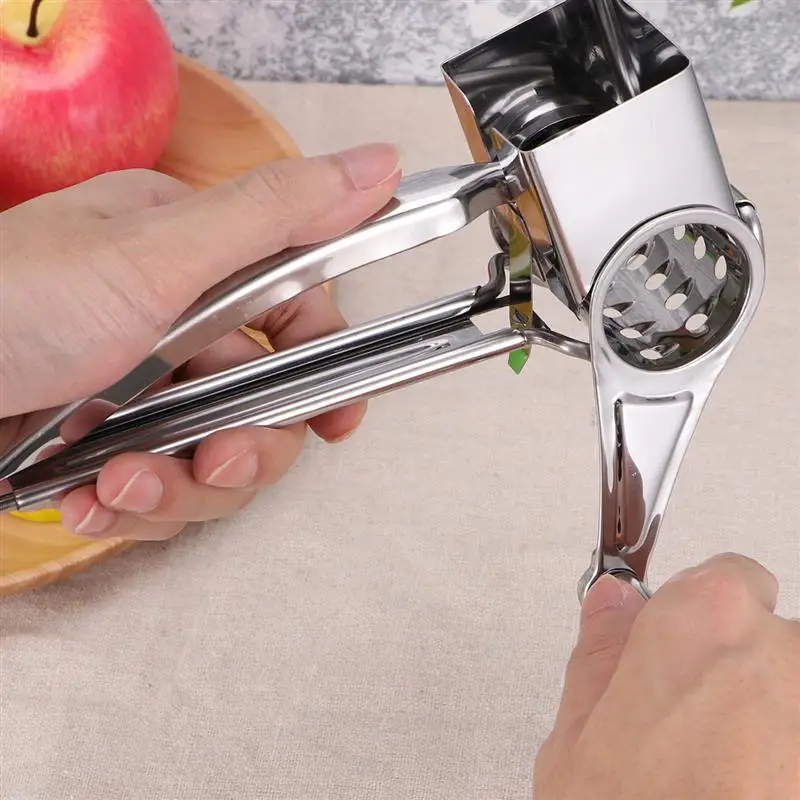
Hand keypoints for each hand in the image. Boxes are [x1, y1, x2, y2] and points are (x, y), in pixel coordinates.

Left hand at [0, 143, 400, 539]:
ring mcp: (143, 390)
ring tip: (118, 483)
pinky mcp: (112, 445)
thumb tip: (379, 165)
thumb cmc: (9, 304)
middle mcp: (175, 323)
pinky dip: (132, 507)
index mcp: (196, 258)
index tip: (336, 417)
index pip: (297, 313)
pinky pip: (163, 492)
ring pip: (216, 459)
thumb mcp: (155, 257)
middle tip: (213, 460)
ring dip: (178, 487)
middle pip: (264, 402)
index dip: (323, 366)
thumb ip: (276, 217)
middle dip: (244, 448)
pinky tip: (88, 498)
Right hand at [535, 553, 799, 798]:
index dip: (698, 616)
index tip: (678, 650)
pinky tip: (746, 793)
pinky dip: (781, 765)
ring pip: (792, 700)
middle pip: (770, 643)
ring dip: (768, 729)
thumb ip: (600, 655)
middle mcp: (782, 657)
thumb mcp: (576, 742)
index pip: (730, 576)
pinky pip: (798, 742)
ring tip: (720, 786)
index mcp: (705, 623)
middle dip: (734, 679)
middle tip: (689, 741)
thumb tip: (611, 603)